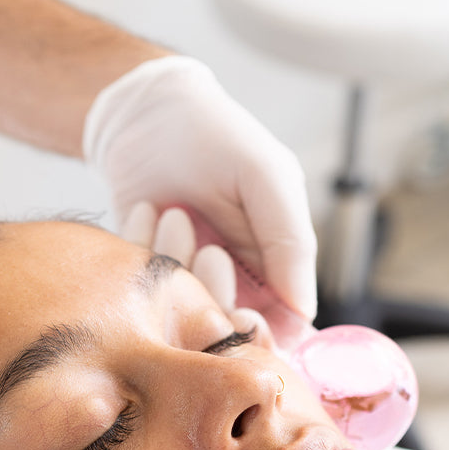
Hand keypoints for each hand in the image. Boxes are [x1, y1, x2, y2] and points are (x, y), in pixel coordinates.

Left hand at [84, 55, 317, 321]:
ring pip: (185, 314)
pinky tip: (147, 210)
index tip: (245, 316)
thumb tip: (305, 312)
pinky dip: (145, 248)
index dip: (264, 334)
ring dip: (179, 262)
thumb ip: (291, 243)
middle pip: (228, 330)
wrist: (147, 115)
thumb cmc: (219, 139)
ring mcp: (187, 285)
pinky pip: (143, 290)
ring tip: (176, 212)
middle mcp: (232, 286)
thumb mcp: (268, 179)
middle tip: (211, 250)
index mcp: (275, 272)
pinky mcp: (145, 278)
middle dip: (216, 296)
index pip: (280, 332)